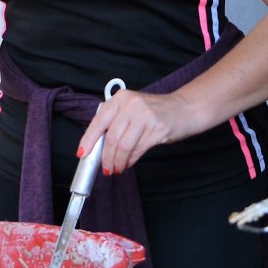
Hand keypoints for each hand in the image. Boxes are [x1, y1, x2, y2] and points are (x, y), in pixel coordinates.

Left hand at [78, 90, 195, 175]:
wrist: (185, 108)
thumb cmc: (156, 111)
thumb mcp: (132, 109)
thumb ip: (116, 122)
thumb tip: (97, 145)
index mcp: (120, 99)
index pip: (98, 122)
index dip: (88, 140)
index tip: (82, 153)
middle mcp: (131, 105)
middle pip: (111, 137)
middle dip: (105, 157)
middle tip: (105, 168)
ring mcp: (145, 116)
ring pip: (123, 146)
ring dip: (118, 161)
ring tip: (117, 168)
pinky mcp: (157, 128)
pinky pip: (138, 150)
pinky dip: (130, 160)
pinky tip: (128, 163)